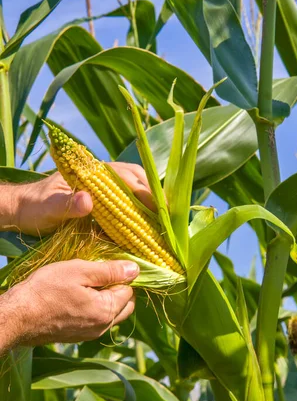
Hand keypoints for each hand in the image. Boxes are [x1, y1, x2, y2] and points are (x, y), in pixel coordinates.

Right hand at [0, 259, 138, 350]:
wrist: (17, 316)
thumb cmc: (47, 290)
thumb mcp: (80, 271)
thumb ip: (110, 271)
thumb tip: (136, 269)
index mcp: (107, 312)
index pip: (129, 291)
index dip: (120, 276)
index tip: (104, 266)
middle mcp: (103, 328)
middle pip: (125, 305)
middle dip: (118, 289)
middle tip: (98, 274)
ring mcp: (90, 335)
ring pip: (111, 314)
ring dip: (106, 299)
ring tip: (86, 284)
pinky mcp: (78, 336)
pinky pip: (97, 321)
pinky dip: (95, 308)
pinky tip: (77, 297)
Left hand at [13, 162, 154, 235]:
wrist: (25, 211)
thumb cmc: (35, 207)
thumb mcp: (47, 208)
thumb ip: (66, 204)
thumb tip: (88, 200)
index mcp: (93, 172)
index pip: (127, 177)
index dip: (145, 192)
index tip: (159, 209)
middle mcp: (103, 176)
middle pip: (138, 180)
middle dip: (154, 197)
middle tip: (168, 218)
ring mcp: (105, 188)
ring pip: (136, 190)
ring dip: (150, 205)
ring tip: (164, 224)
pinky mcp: (104, 201)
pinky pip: (127, 203)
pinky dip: (140, 213)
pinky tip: (148, 228)